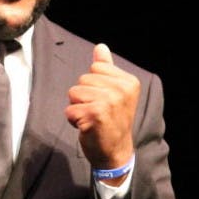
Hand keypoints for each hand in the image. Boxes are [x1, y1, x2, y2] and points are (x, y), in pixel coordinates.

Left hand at [65, 43, 137, 181]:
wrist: (115, 152)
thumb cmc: (112, 121)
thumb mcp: (114, 92)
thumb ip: (106, 68)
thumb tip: (100, 46)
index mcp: (128, 81)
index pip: (95, 66)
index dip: (93, 84)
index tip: (105, 100)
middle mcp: (122, 89)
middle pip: (83, 78)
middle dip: (83, 96)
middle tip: (98, 112)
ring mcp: (109, 101)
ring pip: (74, 92)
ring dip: (78, 108)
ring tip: (92, 119)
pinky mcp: (96, 114)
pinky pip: (70, 109)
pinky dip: (74, 120)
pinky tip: (87, 127)